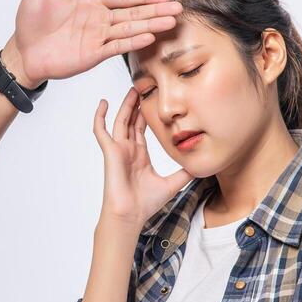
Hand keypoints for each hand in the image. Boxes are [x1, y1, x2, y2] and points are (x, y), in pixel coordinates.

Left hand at [2, 0, 182, 86]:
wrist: (22, 50)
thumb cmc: (30, 20)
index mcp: (91, 2)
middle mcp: (99, 20)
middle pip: (134, 14)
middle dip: (156, 11)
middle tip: (178, 9)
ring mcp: (98, 38)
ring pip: (130, 30)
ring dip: (150, 26)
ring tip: (171, 22)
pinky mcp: (92, 55)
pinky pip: (116, 47)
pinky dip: (132, 43)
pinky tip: (148, 37)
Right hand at [93, 88, 193, 229]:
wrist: (131, 215)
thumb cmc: (146, 203)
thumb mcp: (173, 184)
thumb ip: (185, 172)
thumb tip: (201, 165)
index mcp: (140, 156)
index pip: (141, 129)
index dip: (146, 114)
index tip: (152, 100)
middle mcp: (128, 150)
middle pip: (131, 121)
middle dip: (136, 104)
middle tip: (142, 86)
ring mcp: (118, 150)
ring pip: (120, 121)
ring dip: (125, 105)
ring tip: (132, 89)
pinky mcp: (110, 152)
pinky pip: (101, 131)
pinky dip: (100, 117)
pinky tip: (104, 103)